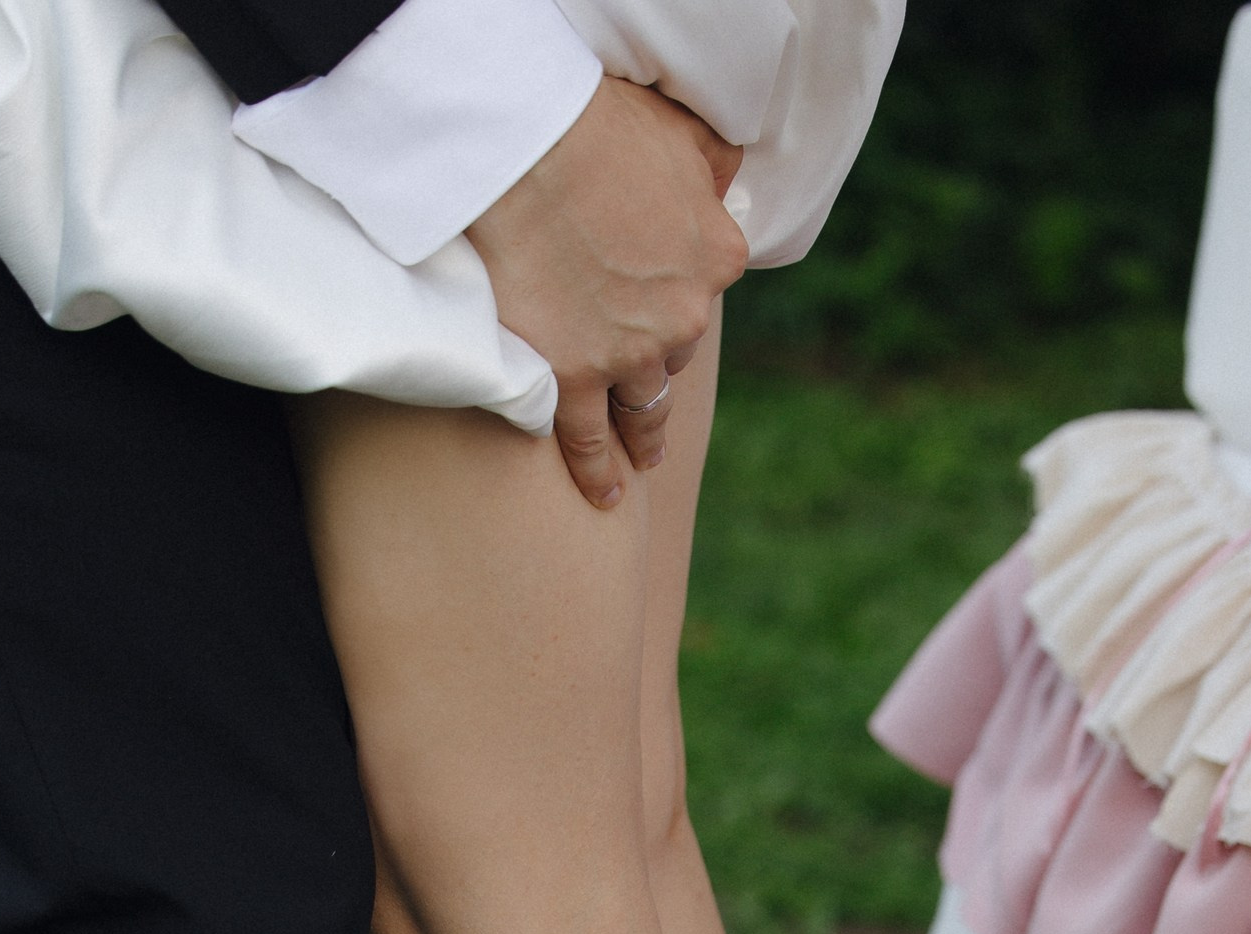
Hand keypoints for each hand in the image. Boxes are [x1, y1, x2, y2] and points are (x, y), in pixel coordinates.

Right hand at [465, 78, 745, 506]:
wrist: (523, 148)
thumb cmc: (593, 121)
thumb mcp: (677, 129)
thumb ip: (709, 159)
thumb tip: (727, 170)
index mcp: (715, 256)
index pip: (705, 288)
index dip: (678, 293)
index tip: (663, 303)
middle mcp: (684, 316)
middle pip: (674, 352)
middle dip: (657, 360)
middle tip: (640, 378)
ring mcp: (629, 355)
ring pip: (642, 409)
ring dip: (641, 435)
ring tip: (638, 460)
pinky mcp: (574, 380)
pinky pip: (589, 441)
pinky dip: (597, 471)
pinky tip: (603, 495)